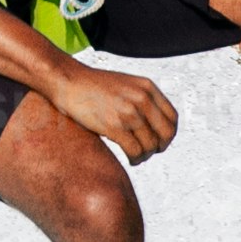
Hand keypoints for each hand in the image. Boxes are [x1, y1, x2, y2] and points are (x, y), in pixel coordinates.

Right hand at [46, 61, 177, 160]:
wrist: (68, 81)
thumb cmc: (94, 85)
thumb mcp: (126, 84)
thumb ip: (142, 98)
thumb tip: (155, 123)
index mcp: (147, 87)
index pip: (173, 117)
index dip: (169, 134)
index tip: (160, 141)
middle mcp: (141, 99)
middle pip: (166, 134)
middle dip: (160, 147)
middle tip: (149, 152)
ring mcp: (128, 112)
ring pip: (150, 145)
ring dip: (145, 156)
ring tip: (137, 158)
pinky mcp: (114, 126)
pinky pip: (134, 151)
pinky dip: (135, 159)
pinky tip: (130, 160)